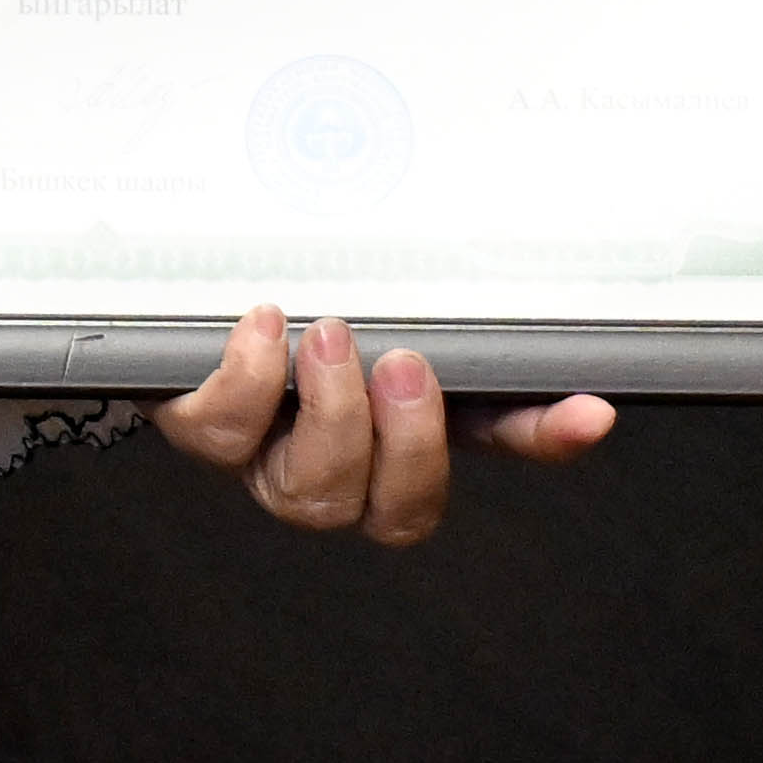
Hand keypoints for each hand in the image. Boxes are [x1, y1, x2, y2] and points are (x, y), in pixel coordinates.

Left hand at [149, 307, 614, 545]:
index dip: (543, 441)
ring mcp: (269, 458)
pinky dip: (247, 381)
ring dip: (331, 415)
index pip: (497, 444)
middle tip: (403, 362)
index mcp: (405, 421)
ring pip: (315, 496)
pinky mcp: (201, 433)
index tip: (590, 413)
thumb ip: (438, 285)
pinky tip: (262, 326)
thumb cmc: (294, 284)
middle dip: (409, 445)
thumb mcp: (377, 281)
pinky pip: (223, 437)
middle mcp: (343, 461)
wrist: (172, 281)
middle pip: (397, 513)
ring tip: (326, 335)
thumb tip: (516, 249)